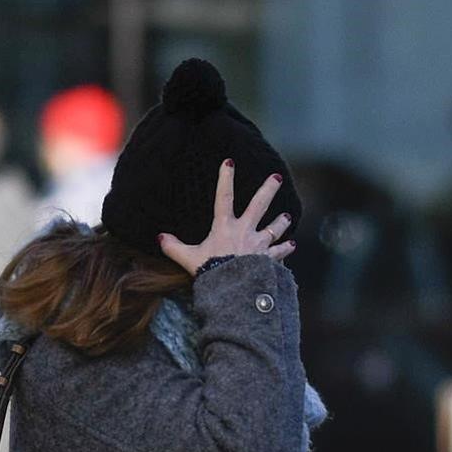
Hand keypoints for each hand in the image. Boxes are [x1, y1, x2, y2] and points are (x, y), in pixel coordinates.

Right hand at [158, 158, 295, 274]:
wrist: (234, 290)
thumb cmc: (211, 272)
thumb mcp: (189, 258)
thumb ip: (175, 247)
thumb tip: (160, 238)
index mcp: (225, 227)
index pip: (224, 197)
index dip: (226, 178)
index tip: (229, 161)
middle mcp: (245, 231)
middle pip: (259, 205)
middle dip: (269, 189)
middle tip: (278, 177)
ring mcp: (259, 244)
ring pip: (275, 228)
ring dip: (281, 222)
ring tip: (287, 216)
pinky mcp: (269, 259)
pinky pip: (280, 252)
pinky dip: (285, 248)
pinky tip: (291, 245)